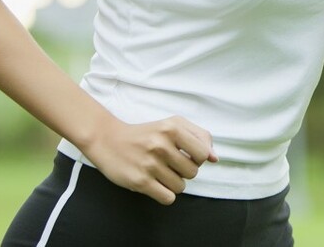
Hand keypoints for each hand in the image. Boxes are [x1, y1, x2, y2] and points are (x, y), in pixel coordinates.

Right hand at [82, 115, 218, 204]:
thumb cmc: (146, 134)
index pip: (203, 153)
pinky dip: (165, 194)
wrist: (108, 140)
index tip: (186, 156)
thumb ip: (199, 137)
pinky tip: (156, 184)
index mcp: (172, 128)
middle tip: (170, 165)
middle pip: (193, 172)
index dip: (198, 158)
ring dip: (173, 183)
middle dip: (185, 171)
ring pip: (181, 187)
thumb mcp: (173, 125)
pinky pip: (168, 198)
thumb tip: (215, 158)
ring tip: (160, 173)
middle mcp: (161, 144)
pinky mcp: (140, 181)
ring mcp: (150, 164)